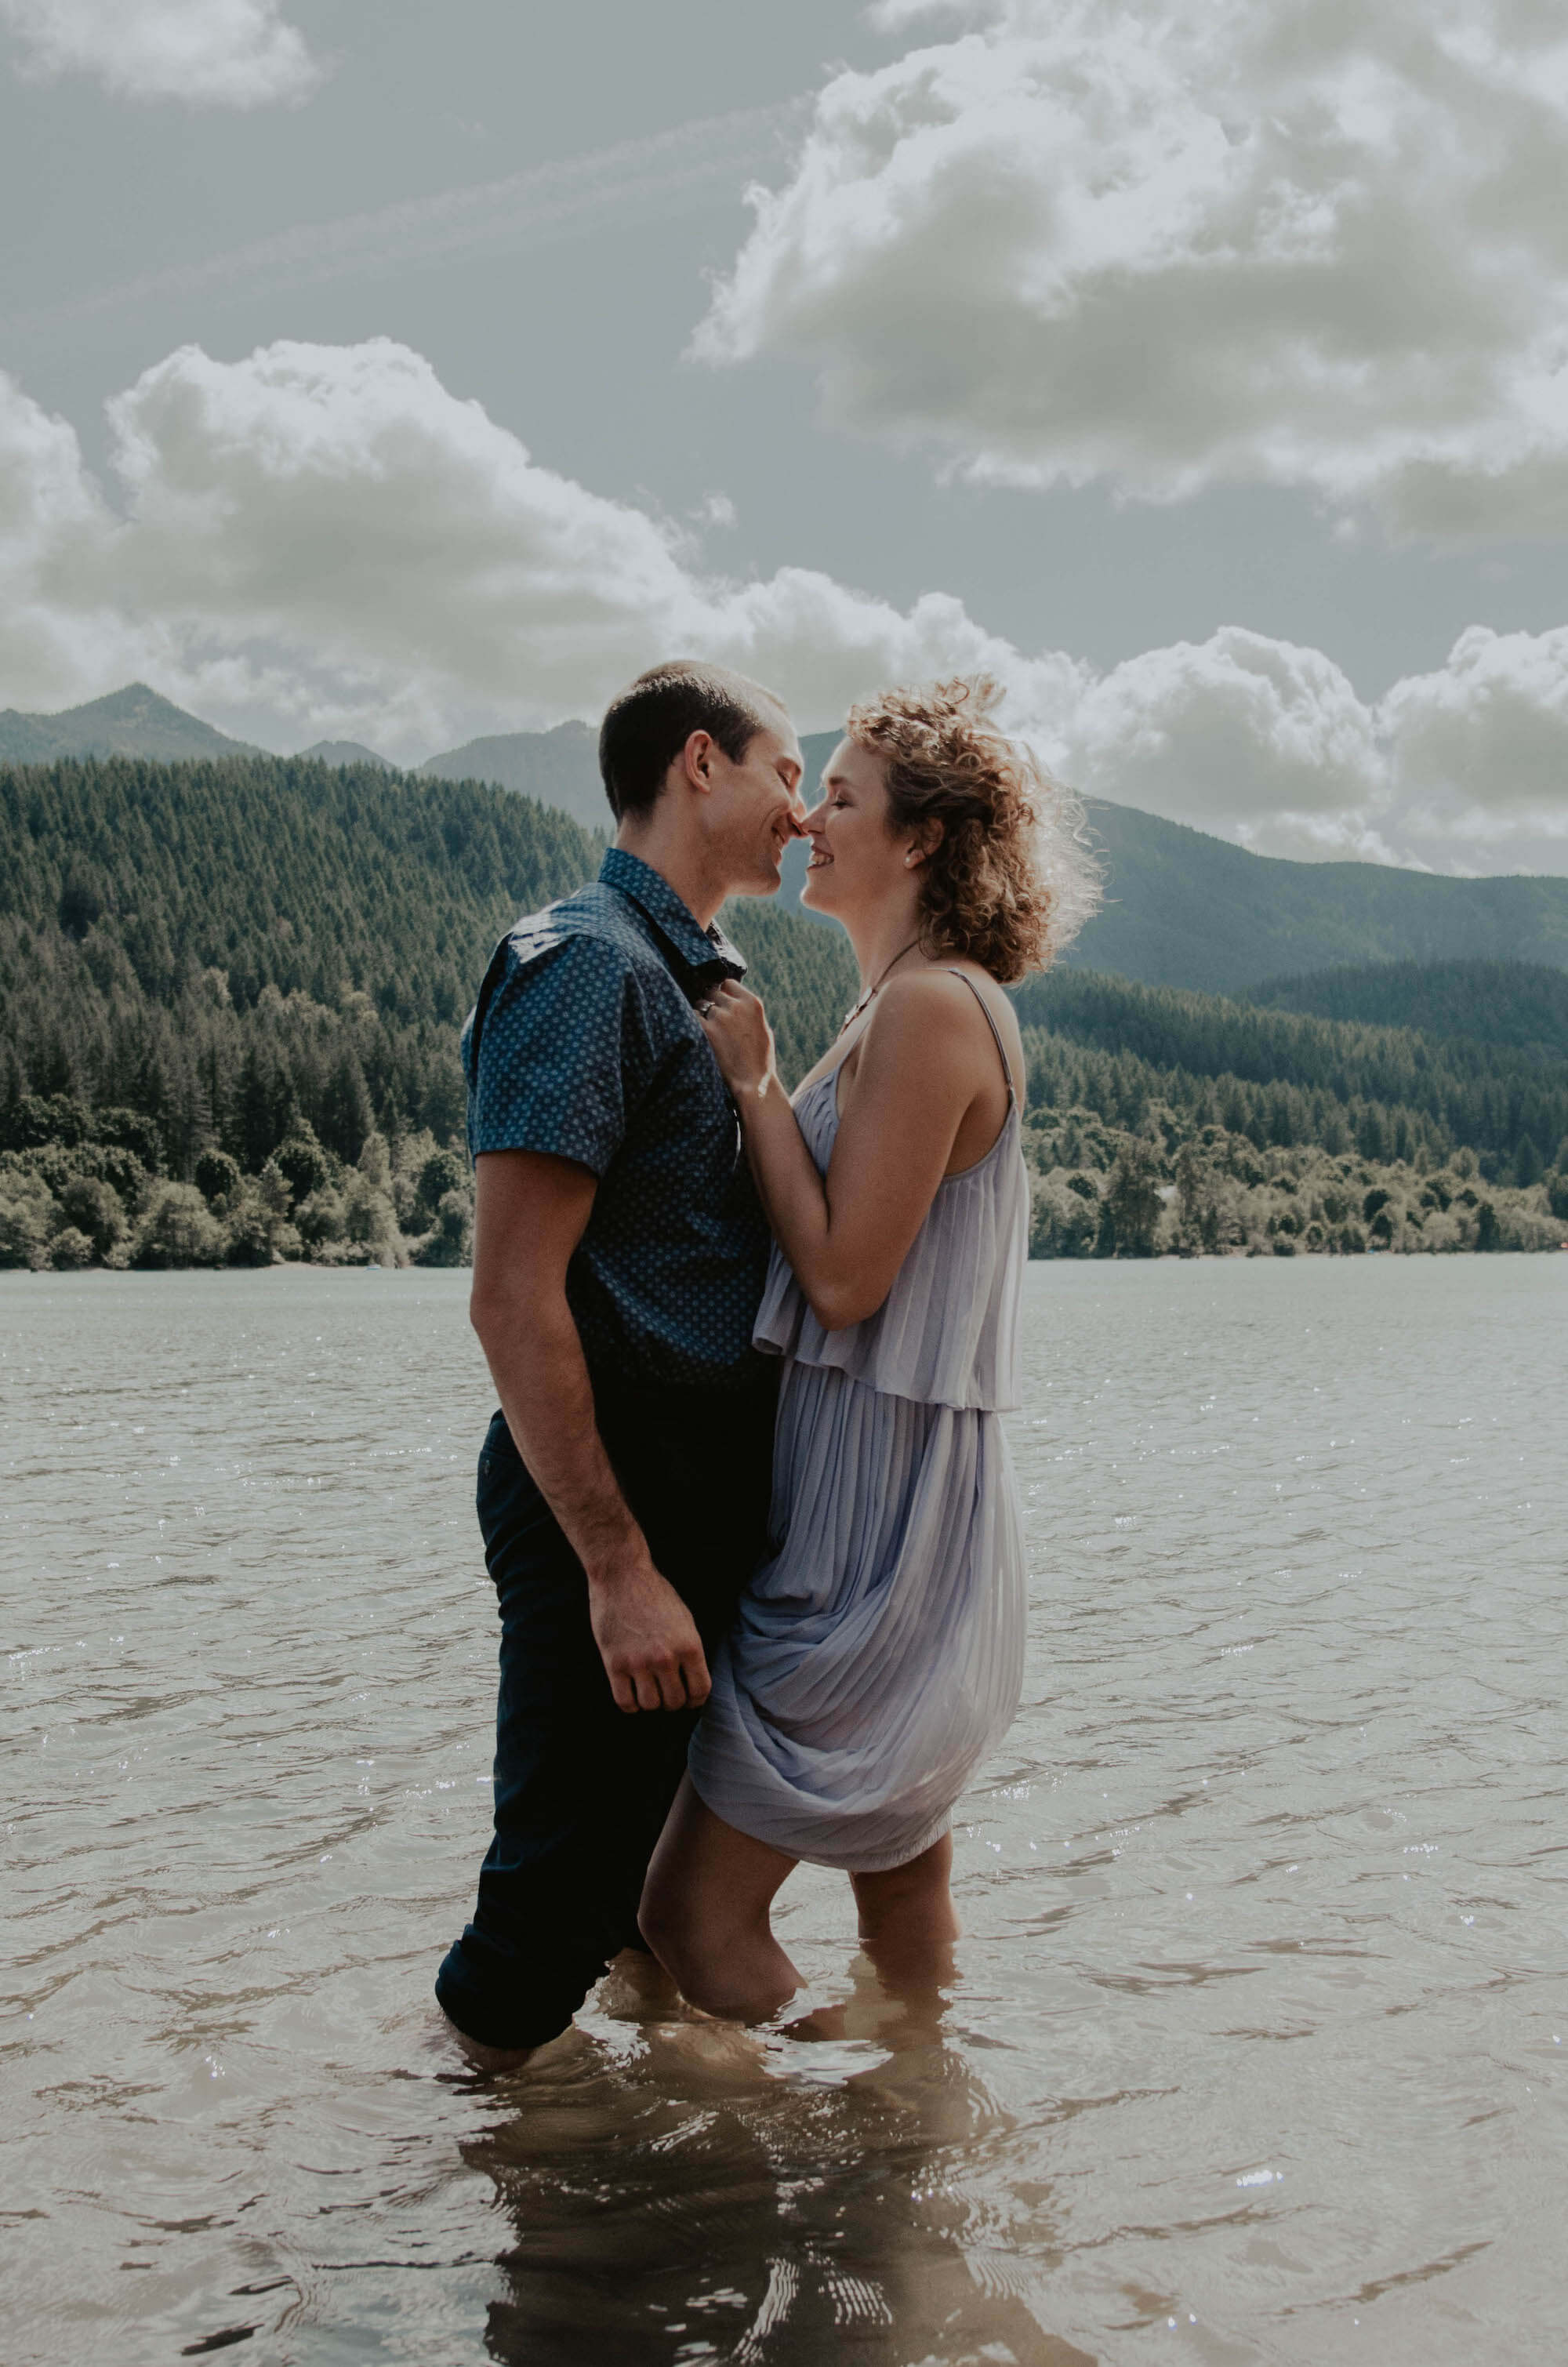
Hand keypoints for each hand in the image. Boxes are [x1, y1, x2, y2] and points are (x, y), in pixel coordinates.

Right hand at [587, 1554, 711, 1711]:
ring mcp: (639, 1662)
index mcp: (689, 1646)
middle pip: (674, 1702)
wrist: (622, 1575)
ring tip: (648, 1690)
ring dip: (651, 1702)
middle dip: (672, 1702)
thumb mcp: (684, 1619)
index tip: (689, 1700)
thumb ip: (689, 1650)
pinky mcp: (614, 1664)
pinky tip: (631, 1692)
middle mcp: (666, 1658)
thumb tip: (692, 1680)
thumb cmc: (654, 1594)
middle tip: (665, 1692)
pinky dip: (630, 1704)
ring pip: (650, 1705)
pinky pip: (625, 1702)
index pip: (700, 1690)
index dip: (695, 1700)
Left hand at [698, 980, 774, 1097]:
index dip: (722, 992)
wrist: (753, 1082)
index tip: (719, 1002)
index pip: (728, 983)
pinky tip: (697, 1034)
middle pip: (713, 992)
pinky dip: (692, 1023)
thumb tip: (734, 1000)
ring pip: (700, 1004)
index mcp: (752, 1003)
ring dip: (700, 1013)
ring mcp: (721, 1017)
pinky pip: (691, 1017)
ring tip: (705, 1029)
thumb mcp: (763, 1028)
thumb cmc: (760, 1058)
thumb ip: (748, 1011)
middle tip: (711, 1018)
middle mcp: (736, 1006)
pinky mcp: (707, 1030)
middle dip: (710, 1002)